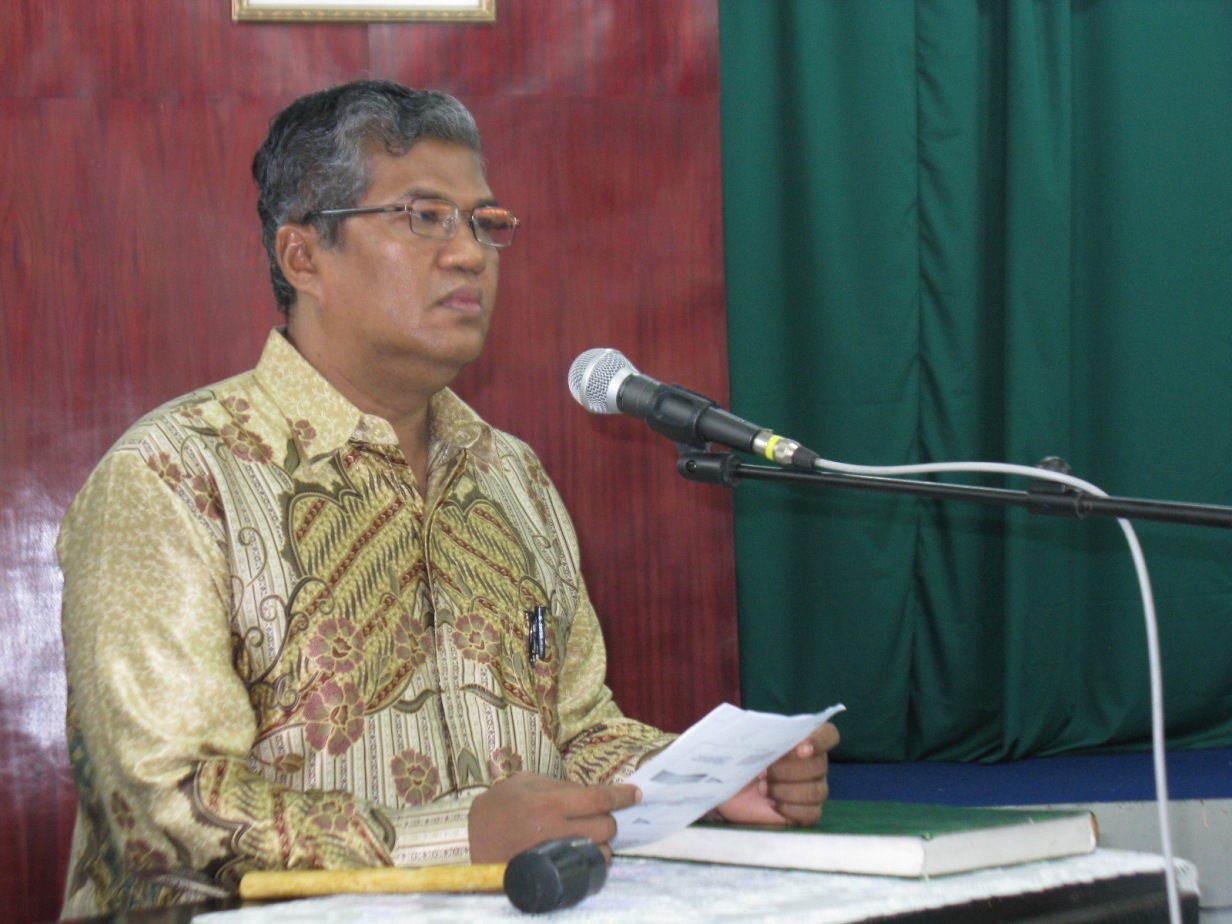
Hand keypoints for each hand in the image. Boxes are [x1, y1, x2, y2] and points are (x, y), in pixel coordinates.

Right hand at [468, 772, 640, 862]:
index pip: (598, 799)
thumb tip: (587, 791)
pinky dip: (589, 860)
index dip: (622, 796)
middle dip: (609, 821)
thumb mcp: (523, 782)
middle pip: (605, 827)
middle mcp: (554, 830)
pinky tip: (581, 852)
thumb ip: (557, 785)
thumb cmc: (495, 807)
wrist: (465, 842)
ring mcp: (553, 855)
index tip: (636, 794)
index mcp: (548, 802)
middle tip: (600, 816)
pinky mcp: (549, 872)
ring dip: (602, 843)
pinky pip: (583, 868)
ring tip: (589, 836)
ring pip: (599, 852)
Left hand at [715, 722, 839, 826]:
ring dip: (786, 790)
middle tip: (763, 772)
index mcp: (804, 739)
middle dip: (789, 770)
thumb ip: (757, 732)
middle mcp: (815, 763)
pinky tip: (772, 803)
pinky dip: (789, 809)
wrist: (731, 789)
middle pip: (819, 766)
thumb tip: (757, 731)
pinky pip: (811, 813)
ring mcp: (813, 788)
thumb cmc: (740, 760)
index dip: (820, 740)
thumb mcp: (743, 742)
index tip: (801, 749)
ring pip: (816, 791)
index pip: (828, 734)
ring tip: (763, 788)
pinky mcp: (806, 812)